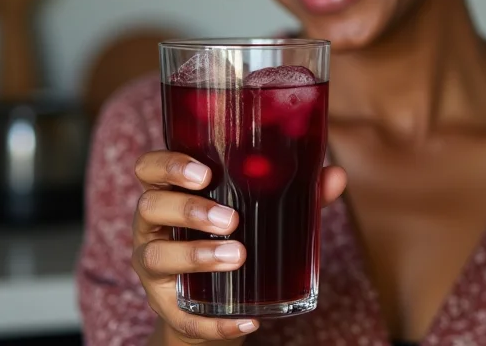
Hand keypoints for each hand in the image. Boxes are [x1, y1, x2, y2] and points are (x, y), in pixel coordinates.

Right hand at [133, 151, 346, 343]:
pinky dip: (214, 320)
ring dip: (196, 256)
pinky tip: (247, 318)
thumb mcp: (260, 208)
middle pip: (151, 206)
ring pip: (157, 256)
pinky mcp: (165, 307)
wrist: (217, 298)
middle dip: (189, 210)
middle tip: (230, 219)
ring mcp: (153, 265)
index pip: (150, 167)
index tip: (205, 173)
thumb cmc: (237, 233)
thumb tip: (336, 176)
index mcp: (172, 188)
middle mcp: (153, 224)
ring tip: (237, 256)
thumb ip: (298, 191)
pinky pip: (181, 316)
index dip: (168, 164)